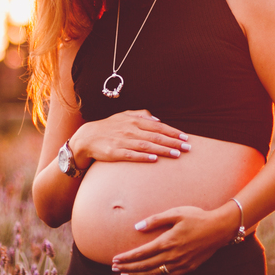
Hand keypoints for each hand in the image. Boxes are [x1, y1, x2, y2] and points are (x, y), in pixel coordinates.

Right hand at [72, 109, 190, 165]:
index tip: (185, 137)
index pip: (158, 126)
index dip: (172, 132)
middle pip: (156, 136)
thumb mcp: (124, 116)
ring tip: (176, 154)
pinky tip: (154, 159)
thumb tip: (157, 119)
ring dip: (163, 150)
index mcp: (134, 121)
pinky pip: (132, 155)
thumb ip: (140, 115)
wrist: (87, 137)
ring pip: (147, 146)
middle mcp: (130, 130)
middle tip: (187, 148)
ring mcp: (123, 141)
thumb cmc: (109, 127)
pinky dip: (144, 157)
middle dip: (173, 142)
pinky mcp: (115, 153)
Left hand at [110, 204, 237, 274]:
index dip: (127, 257)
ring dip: (138, 274)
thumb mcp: (176, 213)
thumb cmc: (197, 217)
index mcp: (167, 241)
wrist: (219, 229)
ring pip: (154, 273)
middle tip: (115, 269)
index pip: (141, 253)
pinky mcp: (187, 268)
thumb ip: (156, 220)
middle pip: (145, 265)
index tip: (115, 259)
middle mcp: (172, 256)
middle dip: (128, 267)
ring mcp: (180, 264)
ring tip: (126, 274)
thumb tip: (137, 227)